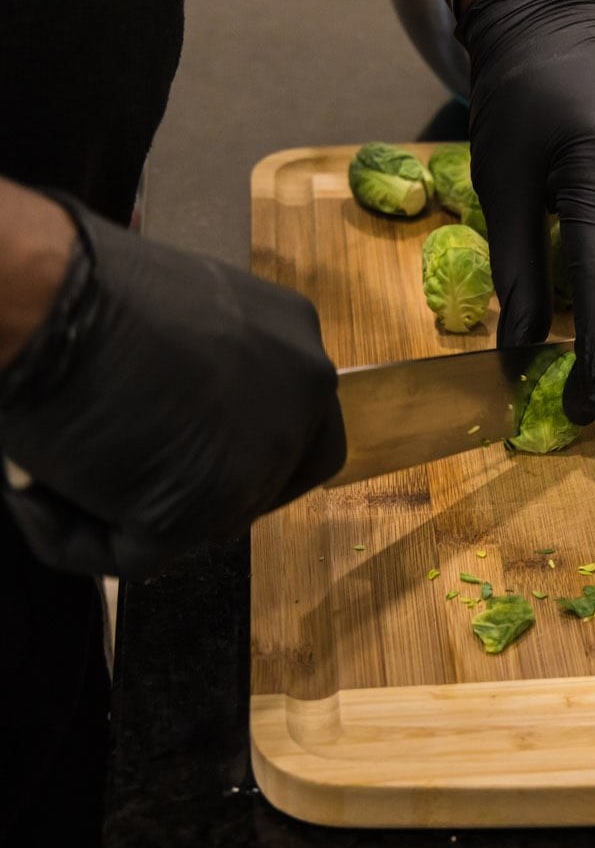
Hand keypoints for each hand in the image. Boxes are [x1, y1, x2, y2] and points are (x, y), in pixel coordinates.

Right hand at [0, 196, 344, 576]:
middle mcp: (303, 395)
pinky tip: (36, 492)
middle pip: (272, 482)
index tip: (193, 459)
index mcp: (295, 345)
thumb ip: (211, 372)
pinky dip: (76, 536)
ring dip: (133, 512)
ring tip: (60, 468)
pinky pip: (137, 556)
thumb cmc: (81, 291)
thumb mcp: (184, 318)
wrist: (39, 296)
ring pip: (204, 523)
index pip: (306, 427)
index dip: (251, 455)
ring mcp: (263, 454)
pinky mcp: (206, 506)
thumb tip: (184, 423)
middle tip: (132, 485)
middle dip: (208, 495)